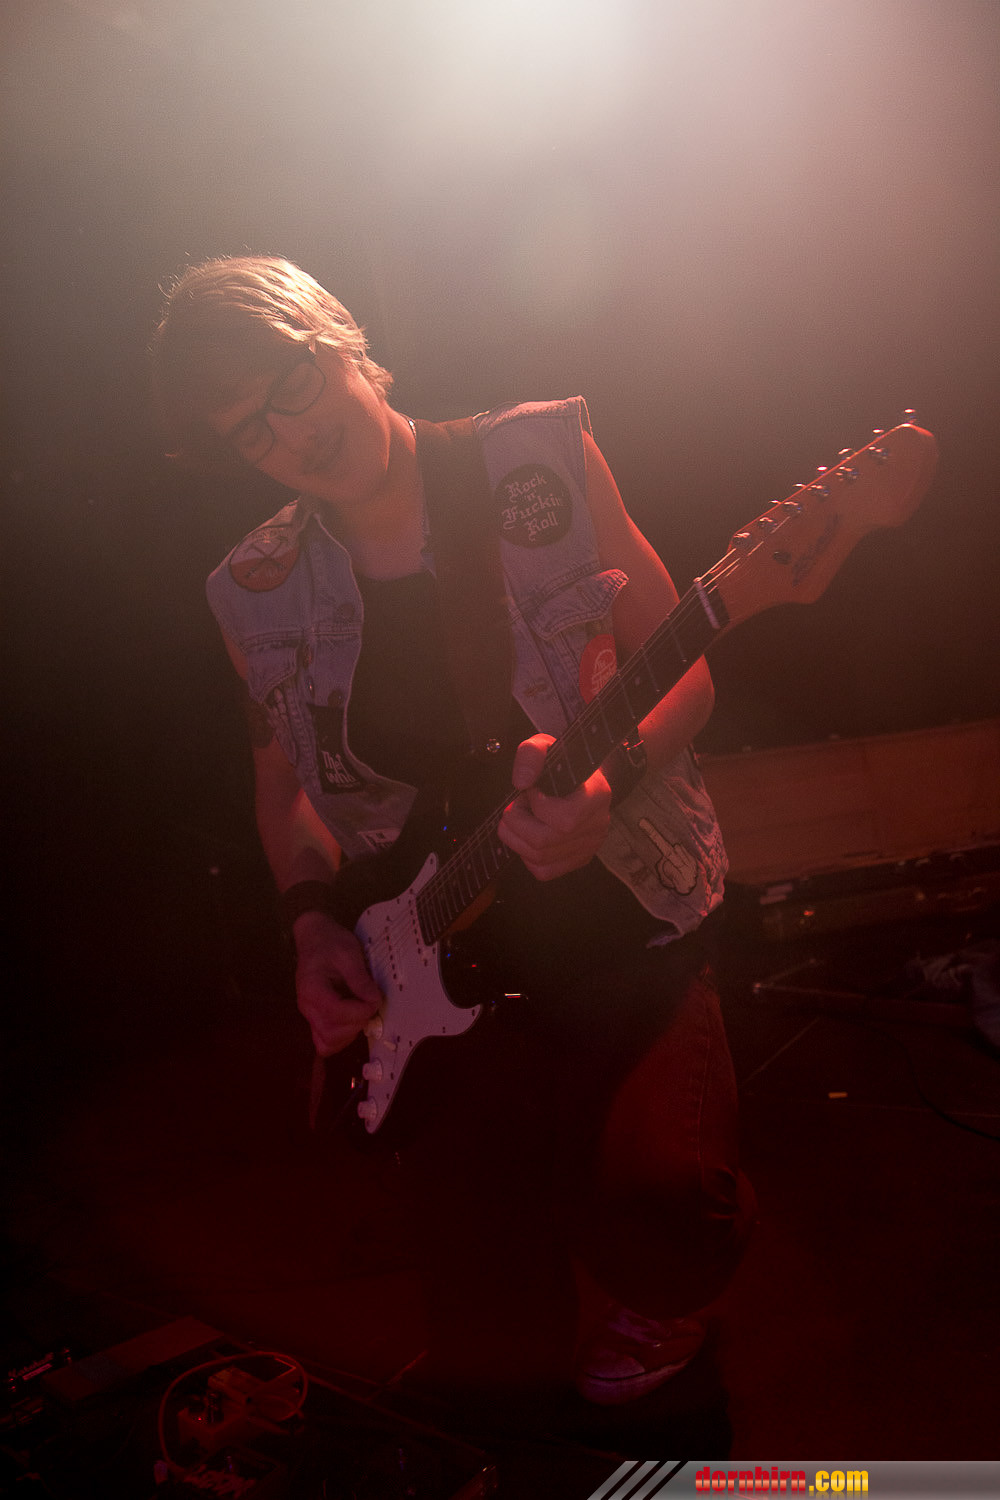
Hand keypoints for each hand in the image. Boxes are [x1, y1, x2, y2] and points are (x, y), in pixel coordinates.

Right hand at [292, 910, 381, 1055]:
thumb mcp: (349, 953)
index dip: (359, 1011)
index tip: (374, 999)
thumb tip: (374, 999)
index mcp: (312, 987)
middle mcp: (306, 1005)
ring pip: (327, 1043)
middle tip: (369, 1005)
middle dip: (356, 1023)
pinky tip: (353, 1021)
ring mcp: (309, 1014)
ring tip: (362, 1012)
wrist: (315, 938)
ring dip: (350, 1033)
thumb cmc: (330, 942)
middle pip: (330, 1033)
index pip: (335, 1012)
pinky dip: (341, 1038)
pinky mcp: (315, 1018)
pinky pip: (325, 1041)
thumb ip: (360, 978)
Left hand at [498, 733, 611, 880]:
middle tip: (517, 805)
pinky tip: (528, 834)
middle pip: (544, 842)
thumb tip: (521, 783)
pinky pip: (543, 871)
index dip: (537, 806)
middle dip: (517, 823)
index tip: (531, 790)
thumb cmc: (564, 763)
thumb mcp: (546, 746)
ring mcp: (589, 846)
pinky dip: (526, 855)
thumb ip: (531, 755)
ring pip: (539, 859)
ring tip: (521, 817)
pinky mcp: (579, 859)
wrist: (583, 777)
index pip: (565, 819)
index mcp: (597, 796)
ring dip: (516, 838)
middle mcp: (597, 825)